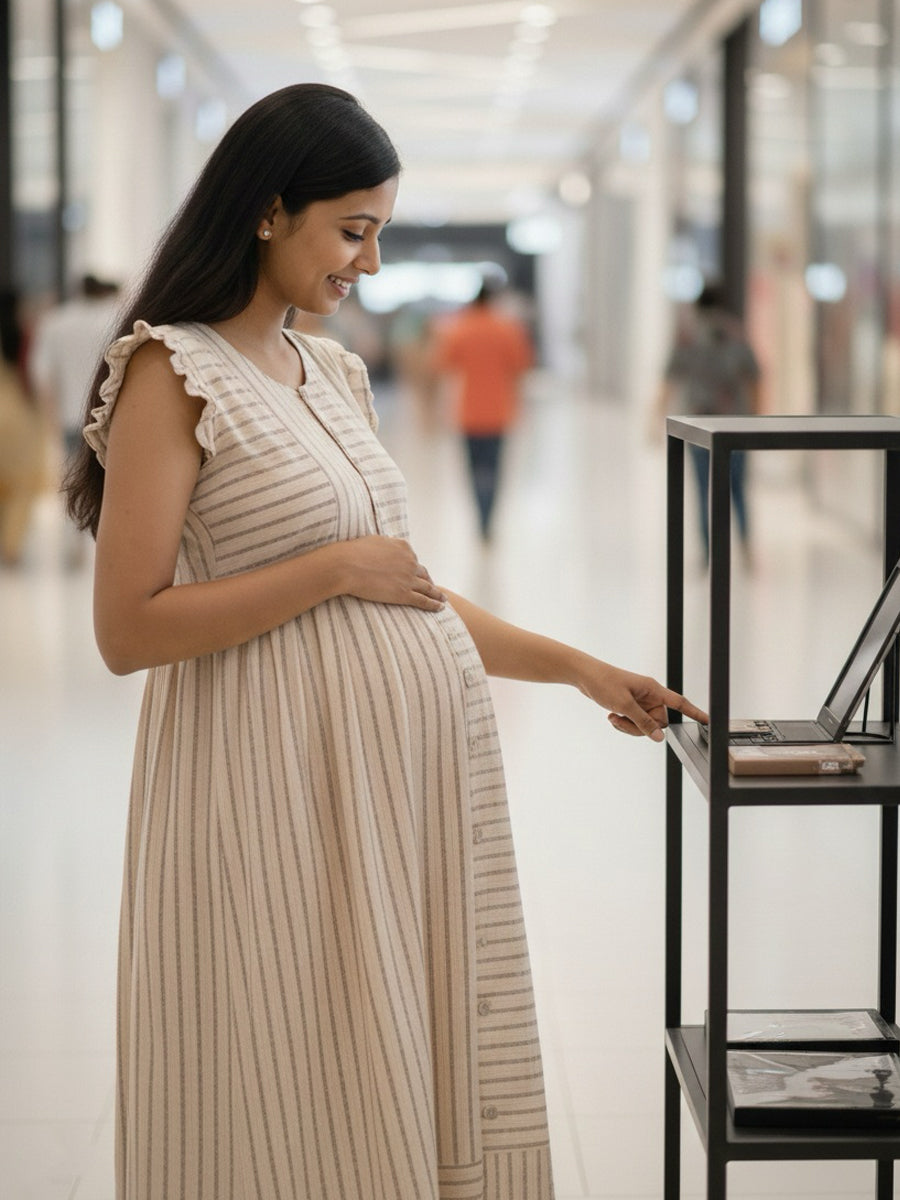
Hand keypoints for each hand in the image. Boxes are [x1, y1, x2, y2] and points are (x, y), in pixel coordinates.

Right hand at [342, 536, 445, 611]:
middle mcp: (410, 561)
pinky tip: (440, 607)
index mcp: (404, 547)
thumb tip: (386, 549)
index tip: (416, 572)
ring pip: (428, 588)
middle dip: (429, 580)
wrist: (347, 565)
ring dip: (437, 594)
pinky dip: (433, 604)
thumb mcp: (374, 541)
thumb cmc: (354, 552)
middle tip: (433, 586)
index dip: (415, 566)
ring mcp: (409, 578)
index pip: (413, 558)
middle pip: (423, 573)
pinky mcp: (404, 594)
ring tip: (443, 599)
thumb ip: (385, 546)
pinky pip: (423, 600)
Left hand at [576, 659, 708, 742]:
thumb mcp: (624, 705)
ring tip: (614, 717)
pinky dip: (624, 723)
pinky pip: (634, 722)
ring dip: (629, 726)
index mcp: (653, 690)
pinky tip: (612, 716)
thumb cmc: (604, 682)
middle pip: (658, 722)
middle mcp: (649, 696)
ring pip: (644, 725)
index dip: (695, 712)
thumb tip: (658, 736)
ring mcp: (640, 701)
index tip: (708, 721)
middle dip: (640, 727)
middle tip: (622, 719)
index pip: (680, 703)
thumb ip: (643, 722)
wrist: (585, 676)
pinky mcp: (630, 705)